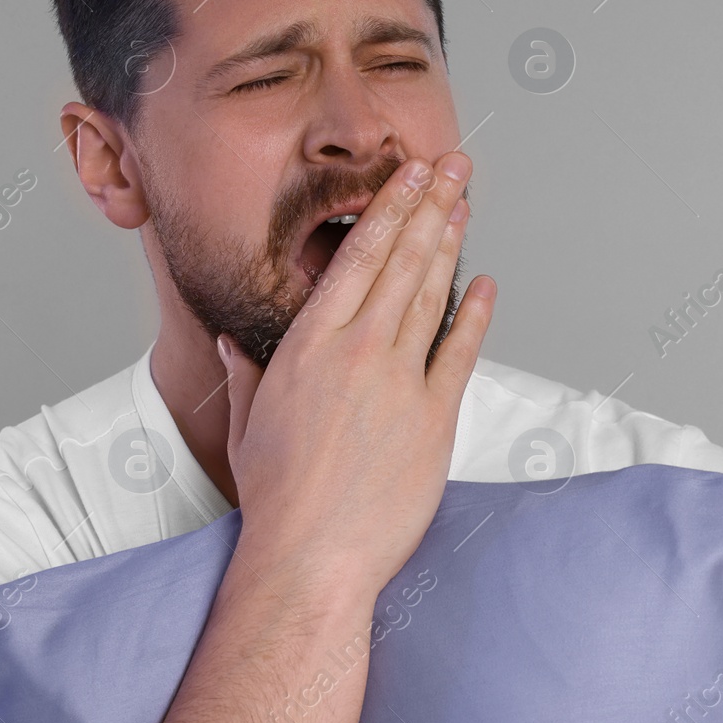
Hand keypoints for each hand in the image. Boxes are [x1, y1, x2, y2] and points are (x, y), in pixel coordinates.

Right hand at [217, 151, 495, 597]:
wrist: (311, 556)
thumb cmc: (276, 497)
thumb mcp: (246, 424)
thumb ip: (245, 375)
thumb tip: (234, 345)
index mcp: (310, 344)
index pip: (358, 257)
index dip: (389, 208)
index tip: (408, 175)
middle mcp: (358, 351)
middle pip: (403, 261)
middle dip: (431, 205)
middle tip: (454, 166)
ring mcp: (400, 382)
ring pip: (433, 295)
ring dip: (452, 244)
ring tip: (466, 204)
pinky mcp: (435, 418)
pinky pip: (461, 352)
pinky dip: (478, 315)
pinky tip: (488, 284)